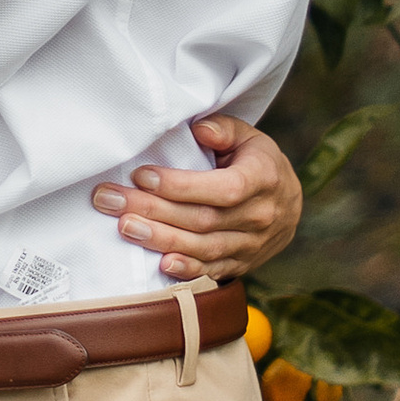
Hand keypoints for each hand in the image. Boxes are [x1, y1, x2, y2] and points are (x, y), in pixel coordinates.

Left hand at [91, 115, 301, 280]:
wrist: (289, 203)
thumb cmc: (259, 162)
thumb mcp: (249, 137)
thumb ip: (224, 129)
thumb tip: (200, 129)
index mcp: (262, 180)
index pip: (221, 188)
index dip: (180, 186)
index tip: (141, 176)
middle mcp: (259, 217)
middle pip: (202, 219)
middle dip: (152, 210)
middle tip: (110, 200)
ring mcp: (251, 245)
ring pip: (203, 247)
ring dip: (160, 239)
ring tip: (124, 227)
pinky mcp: (241, 264)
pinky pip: (213, 271)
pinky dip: (186, 271)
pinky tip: (160, 264)